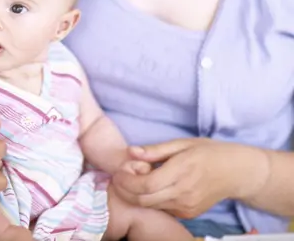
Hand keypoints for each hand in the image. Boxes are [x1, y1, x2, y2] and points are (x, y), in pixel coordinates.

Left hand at [111, 138, 269, 218]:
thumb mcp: (183, 144)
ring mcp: (186, 207)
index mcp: (182, 171)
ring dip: (135, 195)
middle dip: (125, 190)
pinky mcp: (188, 214)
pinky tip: (151, 187)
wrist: (238, 173)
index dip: (127, 180)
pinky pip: (161, 209)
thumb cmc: (209, 153)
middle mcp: (184, 193)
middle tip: (121, 175)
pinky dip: (149, 200)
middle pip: (143, 200)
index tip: (120, 170)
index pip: (146, 184)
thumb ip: (155, 150)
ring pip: (150, 206)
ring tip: (137, 178)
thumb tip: (131, 152)